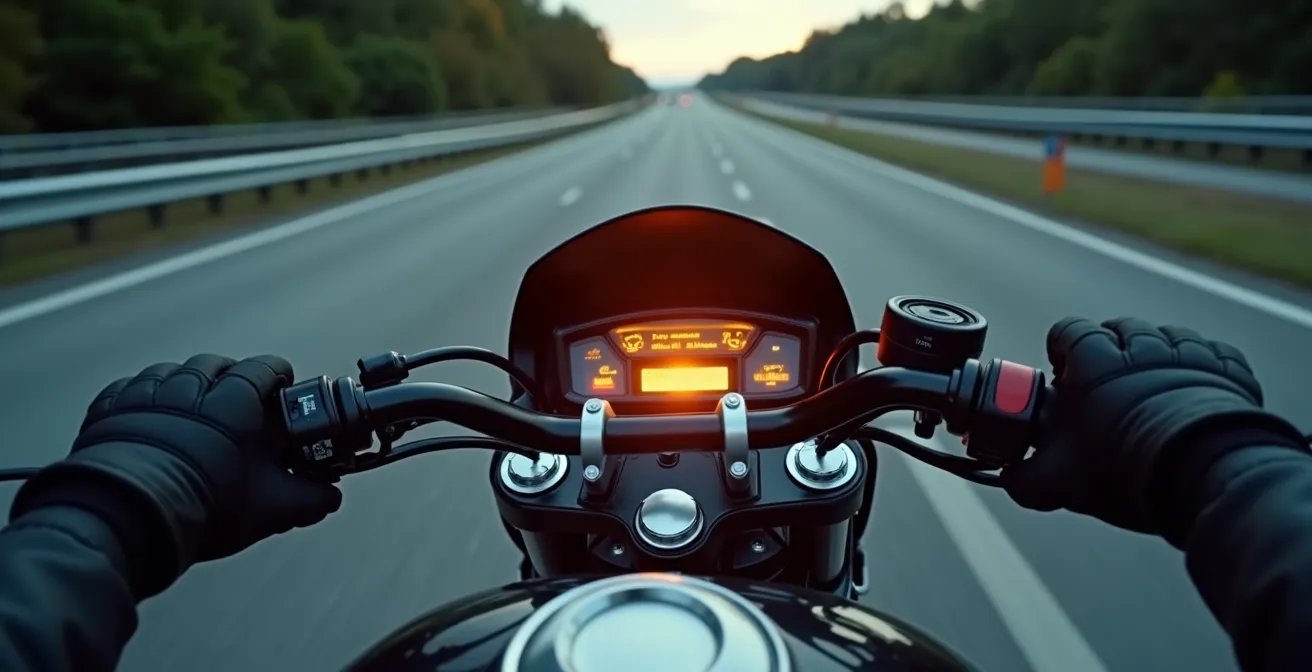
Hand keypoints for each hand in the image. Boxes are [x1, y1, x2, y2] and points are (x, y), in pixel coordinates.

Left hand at [11, 355, 341, 596]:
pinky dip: (142, 395)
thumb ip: (308, 499)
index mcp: (235, 401)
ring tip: (191, 405)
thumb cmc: (205, 506)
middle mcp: (190, 386)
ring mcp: (146, 395)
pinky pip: (129, 387)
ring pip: (171, 371)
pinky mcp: (111, 410)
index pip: (264, 367)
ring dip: (184, 382)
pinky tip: (148, 413)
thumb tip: (330, 497)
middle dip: (230, 375)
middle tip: (238, 396)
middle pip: (216, 365)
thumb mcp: (270, 508)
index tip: (283, 383)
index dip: (277, 374)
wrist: (129, 516)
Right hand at [1001, 318, 1302, 535]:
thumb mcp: (1061, 480)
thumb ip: (1026, 476)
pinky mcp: (1227, 370)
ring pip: (1166, 337)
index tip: (1065, 376)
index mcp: (1091, 359)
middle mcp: (1140, 343)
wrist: (1205, 477)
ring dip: (1157, 357)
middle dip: (1110, 352)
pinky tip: (1193, 393)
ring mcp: (1188, 352)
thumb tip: (1008, 478)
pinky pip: (1212, 353)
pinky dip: (1202, 367)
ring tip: (1152, 394)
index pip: (1068, 331)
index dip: (1062, 352)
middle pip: (1118, 330)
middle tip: (1108, 390)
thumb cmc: (1126, 469)